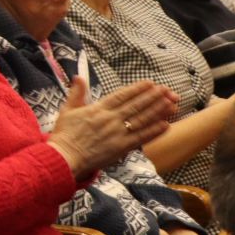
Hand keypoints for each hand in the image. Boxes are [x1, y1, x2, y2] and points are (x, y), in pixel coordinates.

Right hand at [48, 78, 175, 177]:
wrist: (63, 157)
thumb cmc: (64, 135)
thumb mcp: (67, 110)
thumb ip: (76, 93)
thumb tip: (79, 77)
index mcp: (97, 109)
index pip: (121, 96)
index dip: (137, 89)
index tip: (150, 83)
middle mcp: (110, 119)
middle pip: (136, 105)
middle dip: (153, 96)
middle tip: (167, 90)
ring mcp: (117, 133)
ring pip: (141, 119)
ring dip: (158, 111)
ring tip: (171, 103)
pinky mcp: (120, 147)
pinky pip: (141, 137)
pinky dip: (154, 131)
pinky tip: (166, 125)